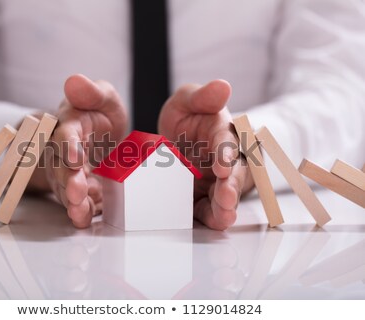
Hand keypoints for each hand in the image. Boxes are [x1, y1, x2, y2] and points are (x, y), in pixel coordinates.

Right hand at [30, 74, 126, 227]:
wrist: (98, 135)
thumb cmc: (98, 115)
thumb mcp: (103, 98)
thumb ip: (93, 93)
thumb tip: (74, 81)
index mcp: (69, 125)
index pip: (65, 133)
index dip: (68, 144)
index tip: (75, 156)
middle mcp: (64, 151)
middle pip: (61, 165)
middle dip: (68, 179)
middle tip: (76, 191)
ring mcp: (69, 173)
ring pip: (65, 188)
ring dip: (72, 201)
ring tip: (79, 212)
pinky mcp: (79, 190)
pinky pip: (78, 202)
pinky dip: (81, 212)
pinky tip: (84, 219)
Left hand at [158, 80, 253, 229]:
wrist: (174, 141)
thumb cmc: (187, 119)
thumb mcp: (186, 101)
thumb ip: (201, 96)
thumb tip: (223, 86)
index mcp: (222, 132)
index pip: (228, 141)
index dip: (226, 153)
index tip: (223, 165)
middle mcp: (226, 159)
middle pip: (235, 173)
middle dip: (232, 185)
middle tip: (227, 195)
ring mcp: (217, 181)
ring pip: (228, 195)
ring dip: (227, 206)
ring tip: (225, 215)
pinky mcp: (205, 198)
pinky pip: (211, 210)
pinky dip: (215, 217)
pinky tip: (217, 223)